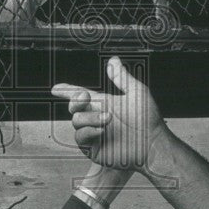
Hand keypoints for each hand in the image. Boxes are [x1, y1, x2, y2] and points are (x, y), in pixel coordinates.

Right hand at [52, 56, 167, 171]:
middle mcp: (96, 118)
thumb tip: (113, 60)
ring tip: (108, 119)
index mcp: (104, 104)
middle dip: (75, 100)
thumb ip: (121, 77)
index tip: (56, 89)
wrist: (152, 145)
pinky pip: (81, 138)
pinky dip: (89, 132)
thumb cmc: (149, 120)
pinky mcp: (93, 148)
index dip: (67, 91)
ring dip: (90, 118)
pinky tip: (102, 131)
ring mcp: (94, 134)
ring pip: (77, 121)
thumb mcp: (136, 93)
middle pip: (74, 107)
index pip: (81, 96)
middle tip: (85, 96)